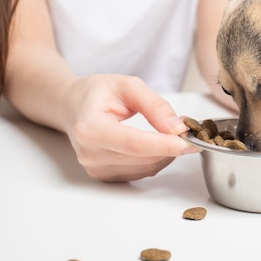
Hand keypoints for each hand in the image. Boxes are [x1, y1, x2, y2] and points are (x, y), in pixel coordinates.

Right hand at [62, 74, 196, 181]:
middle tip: (187, 129)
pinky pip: (141, 172)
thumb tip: (177, 127)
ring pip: (146, 168)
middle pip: (143, 158)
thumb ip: (155, 105)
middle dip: (171, 147)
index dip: (165, 145)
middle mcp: (90, 153)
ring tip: (169, 132)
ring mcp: (95, 168)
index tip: (189, 140)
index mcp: (90, 128)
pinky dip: (156, 159)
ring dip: (166, 154)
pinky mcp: (104, 176)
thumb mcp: (128, 85)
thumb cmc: (96, 93)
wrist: (72, 106)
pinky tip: (156, 144)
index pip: (135, 144)